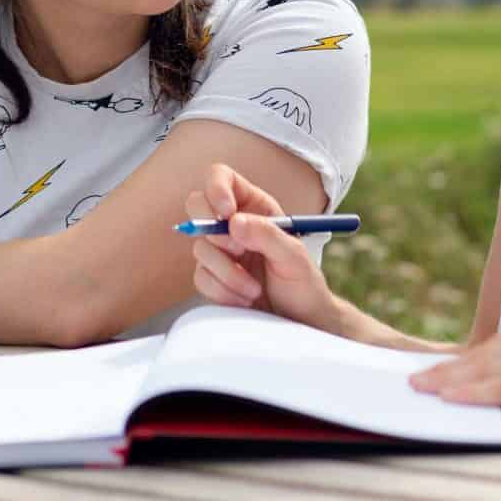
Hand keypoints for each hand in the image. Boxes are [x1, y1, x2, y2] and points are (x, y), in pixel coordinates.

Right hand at [184, 163, 346, 333]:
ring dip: (227, 272)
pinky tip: (244, 299)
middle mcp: (233, 223)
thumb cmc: (303, 285)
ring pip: (199, 247)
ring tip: (254, 289)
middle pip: (197, 205)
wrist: (299, 322)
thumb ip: (267, 235)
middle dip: (214, 232)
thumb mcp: (295, 257)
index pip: (222, 177)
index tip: (225, 212)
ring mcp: (219, 250)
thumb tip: (234, 222)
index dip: (216, 188)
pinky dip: (222, 291)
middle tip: (238, 251)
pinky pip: (200, 277)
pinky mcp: (211, 276)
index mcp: (255, 206)